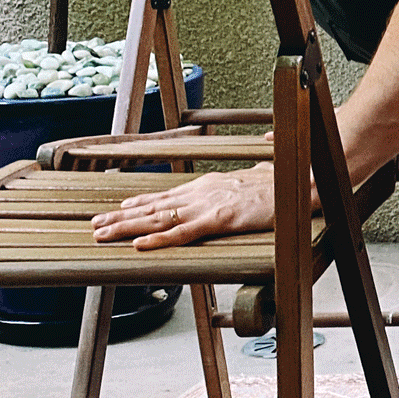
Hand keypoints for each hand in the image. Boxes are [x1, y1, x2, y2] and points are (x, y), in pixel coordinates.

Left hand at [91, 164, 279, 248]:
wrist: (302, 181)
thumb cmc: (286, 180)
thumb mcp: (266, 172)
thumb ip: (259, 166)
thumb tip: (265, 152)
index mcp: (210, 185)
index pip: (168, 196)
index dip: (141, 203)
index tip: (121, 207)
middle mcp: (203, 192)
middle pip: (154, 206)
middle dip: (122, 216)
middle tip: (97, 224)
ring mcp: (209, 206)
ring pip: (160, 218)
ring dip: (128, 227)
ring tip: (104, 234)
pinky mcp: (220, 220)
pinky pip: (184, 233)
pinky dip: (160, 239)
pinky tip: (140, 245)